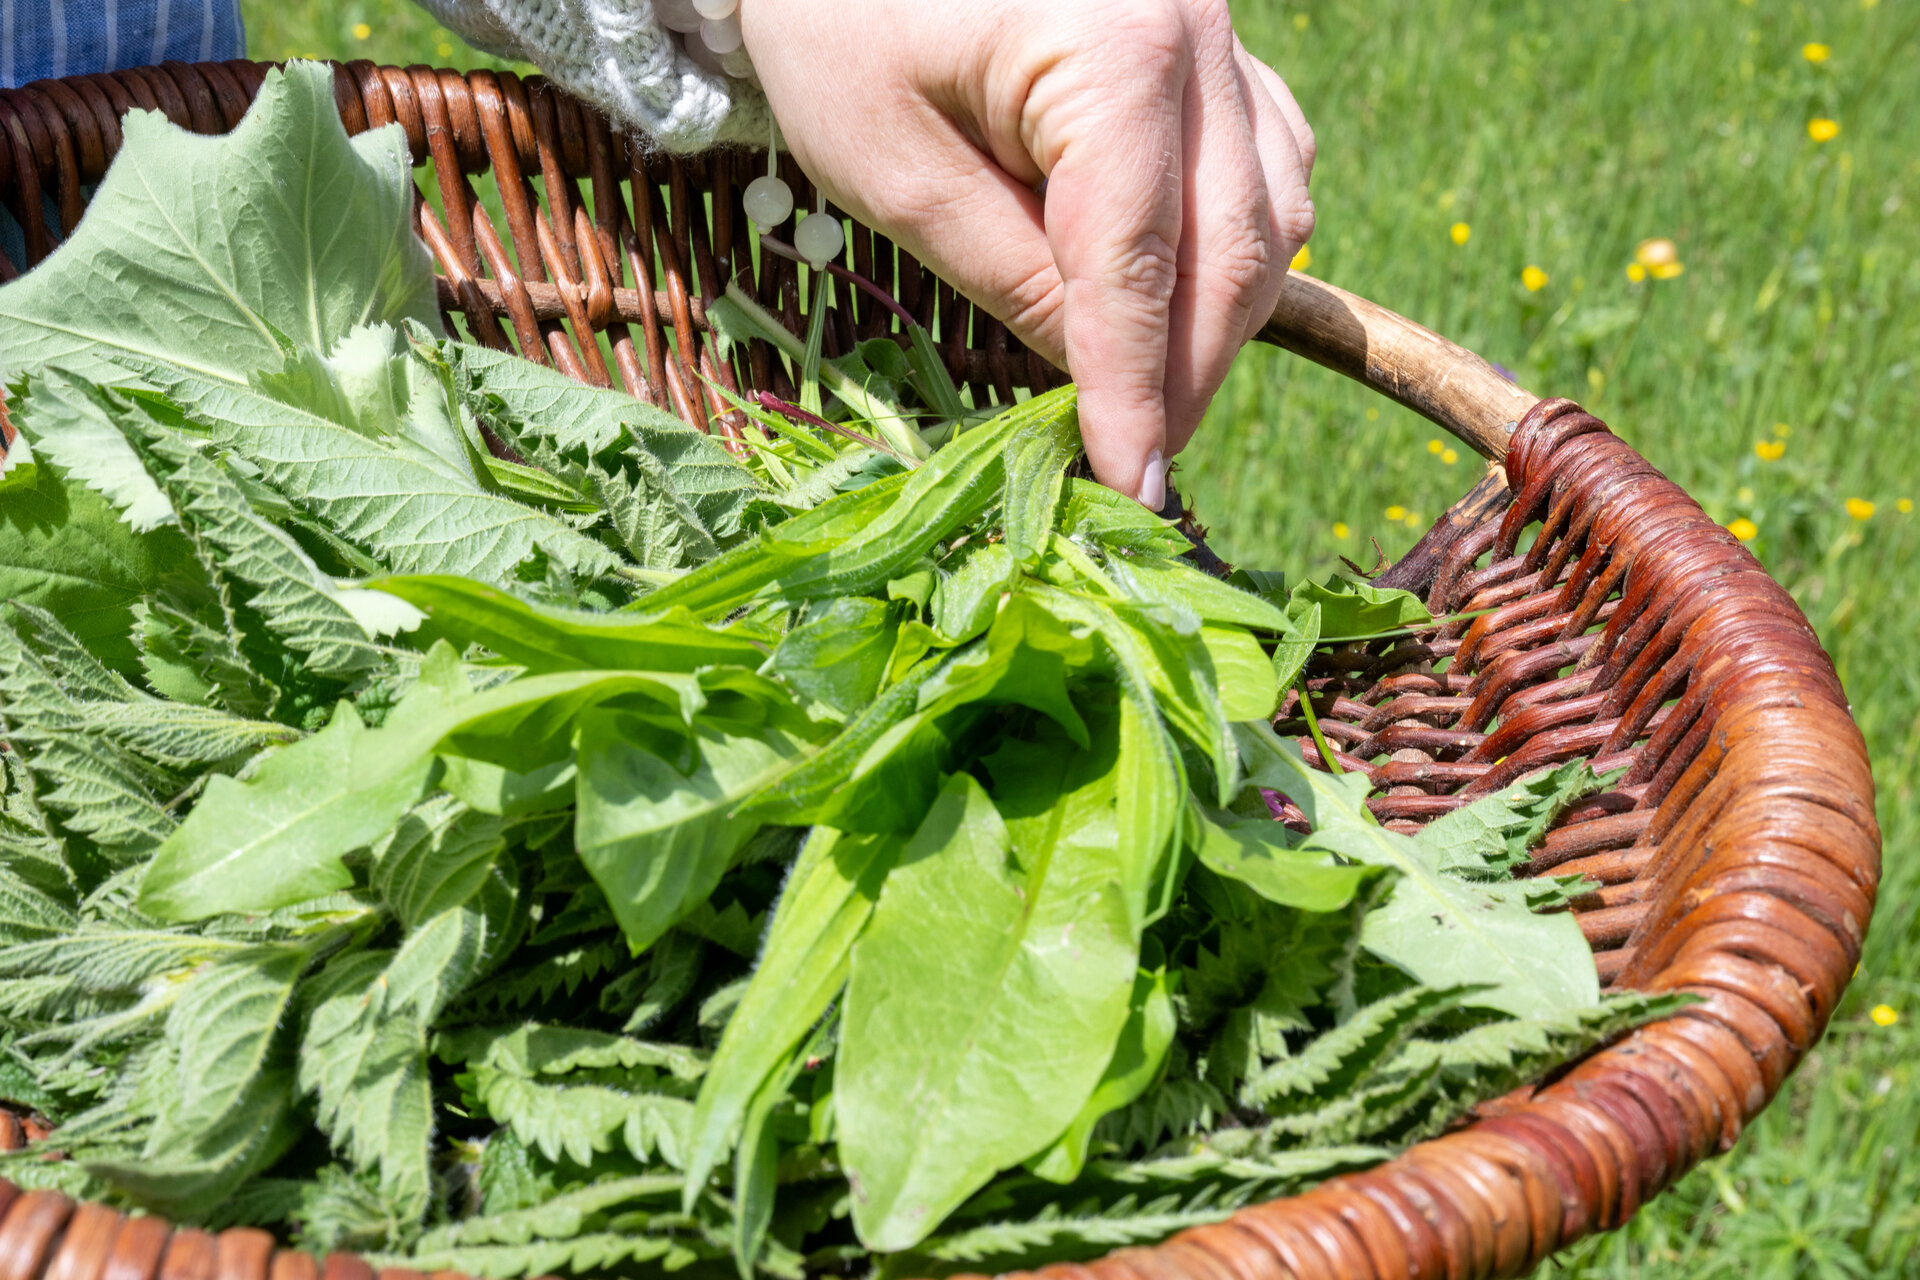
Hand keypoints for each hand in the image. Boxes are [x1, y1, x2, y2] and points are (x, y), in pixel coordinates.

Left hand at [740, 0, 1314, 505]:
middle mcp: (1196, 29)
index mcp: (1116, 48)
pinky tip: (1180, 306)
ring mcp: (1218, 28)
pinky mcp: (1211, 41)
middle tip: (1140, 467)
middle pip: (1234, 246)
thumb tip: (1096, 387)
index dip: (1138, 393)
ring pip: (1270, 212)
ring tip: (1152, 400)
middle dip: (1189, 373)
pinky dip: (1232, 251)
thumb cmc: (838, 24)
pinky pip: (1263, 165)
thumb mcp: (897, 174)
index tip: (1135, 489)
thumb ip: (1009, 280)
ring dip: (1221, 322)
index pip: (1142, 265)